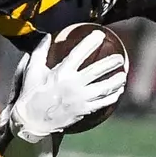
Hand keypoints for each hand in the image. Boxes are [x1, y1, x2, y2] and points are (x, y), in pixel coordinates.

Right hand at [5, 31, 127, 142]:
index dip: (90, 43)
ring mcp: (80, 99)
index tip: (99, 34)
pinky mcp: (84, 110)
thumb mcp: (32, 71)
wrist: (32, 121)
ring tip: (123, 75)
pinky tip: (118, 91)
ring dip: (116, 81)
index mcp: (61, 73)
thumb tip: (47, 36)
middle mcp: (73, 85)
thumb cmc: (32, 94)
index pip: (78, 54)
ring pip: (104, 88)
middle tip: (120, 58)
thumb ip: (40, 52)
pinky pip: (103, 103)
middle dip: (111, 63)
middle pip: (97, 71)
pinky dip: (113, 96)